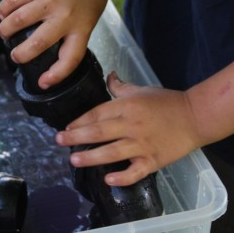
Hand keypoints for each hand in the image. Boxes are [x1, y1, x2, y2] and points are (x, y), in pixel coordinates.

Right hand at [0, 0, 109, 87]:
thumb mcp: (88, 18)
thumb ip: (70, 33)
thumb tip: (45, 50)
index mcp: (82, 27)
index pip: (70, 58)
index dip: (55, 75)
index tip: (43, 83)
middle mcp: (64, 15)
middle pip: (37, 43)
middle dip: (20, 55)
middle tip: (15, 56)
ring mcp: (48, 0)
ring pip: (17, 21)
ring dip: (5, 31)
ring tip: (5, 33)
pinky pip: (12, 1)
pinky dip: (3, 10)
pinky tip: (3, 14)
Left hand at [55, 71, 200, 185]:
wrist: (196, 116)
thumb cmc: (166, 101)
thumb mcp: (140, 90)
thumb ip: (119, 86)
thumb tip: (108, 75)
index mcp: (126, 107)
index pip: (96, 114)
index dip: (79, 122)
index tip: (66, 128)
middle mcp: (131, 125)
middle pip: (99, 132)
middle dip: (76, 137)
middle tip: (59, 142)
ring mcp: (142, 145)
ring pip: (112, 152)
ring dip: (91, 157)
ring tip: (74, 159)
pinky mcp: (153, 161)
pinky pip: (135, 171)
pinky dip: (122, 177)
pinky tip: (107, 179)